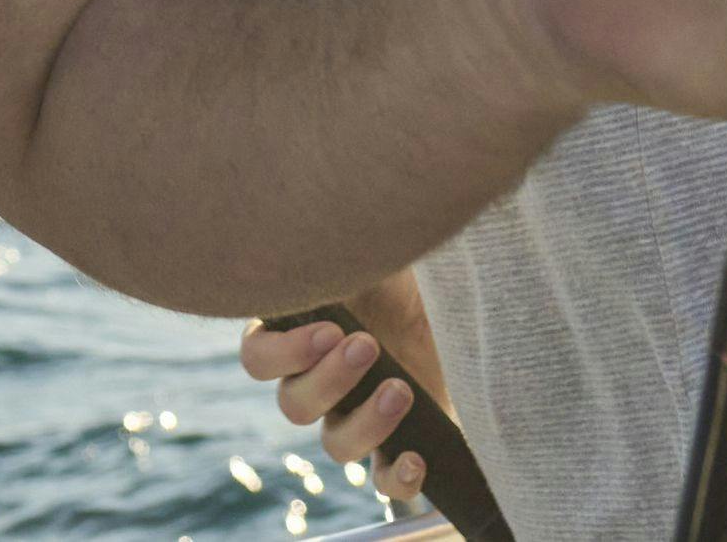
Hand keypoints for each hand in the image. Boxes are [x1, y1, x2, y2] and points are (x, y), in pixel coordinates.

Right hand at [238, 272, 447, 508]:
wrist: (469, 311)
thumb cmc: (410, 276)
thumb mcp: (372, 253)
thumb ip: (332, 254)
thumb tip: (302, 242)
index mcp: (301, 334)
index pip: (258, 357)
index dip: (282, 354)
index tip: (329, 331)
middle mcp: (321, 382)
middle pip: (293, 405)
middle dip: (328, 379)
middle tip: (367, 346)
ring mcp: (359, 418)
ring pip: (335, 447)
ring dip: (365, 423)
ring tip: (401, 389)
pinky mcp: (401, 446)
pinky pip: (385, 484)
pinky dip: (397, 478)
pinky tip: (416, 457)